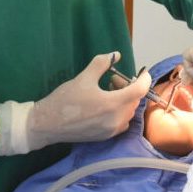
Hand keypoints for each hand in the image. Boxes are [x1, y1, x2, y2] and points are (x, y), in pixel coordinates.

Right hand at [26, 52, 149, 149]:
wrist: (48, 124)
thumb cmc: (65, 99)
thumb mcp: (84, 77)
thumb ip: (102, 63)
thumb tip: (115, 54)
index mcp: (113, 104)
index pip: (140, 90)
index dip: (144, 79)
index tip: (143, 72)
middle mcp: (116, 120)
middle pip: (134, 100)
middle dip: (128, 87)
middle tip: (112, 79)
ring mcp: (112, 130)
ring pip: (128, 111)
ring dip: (124, 99)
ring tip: (107, 91)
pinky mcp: (106, 137)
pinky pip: (121, 122)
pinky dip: (119, 111)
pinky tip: (104, 105)